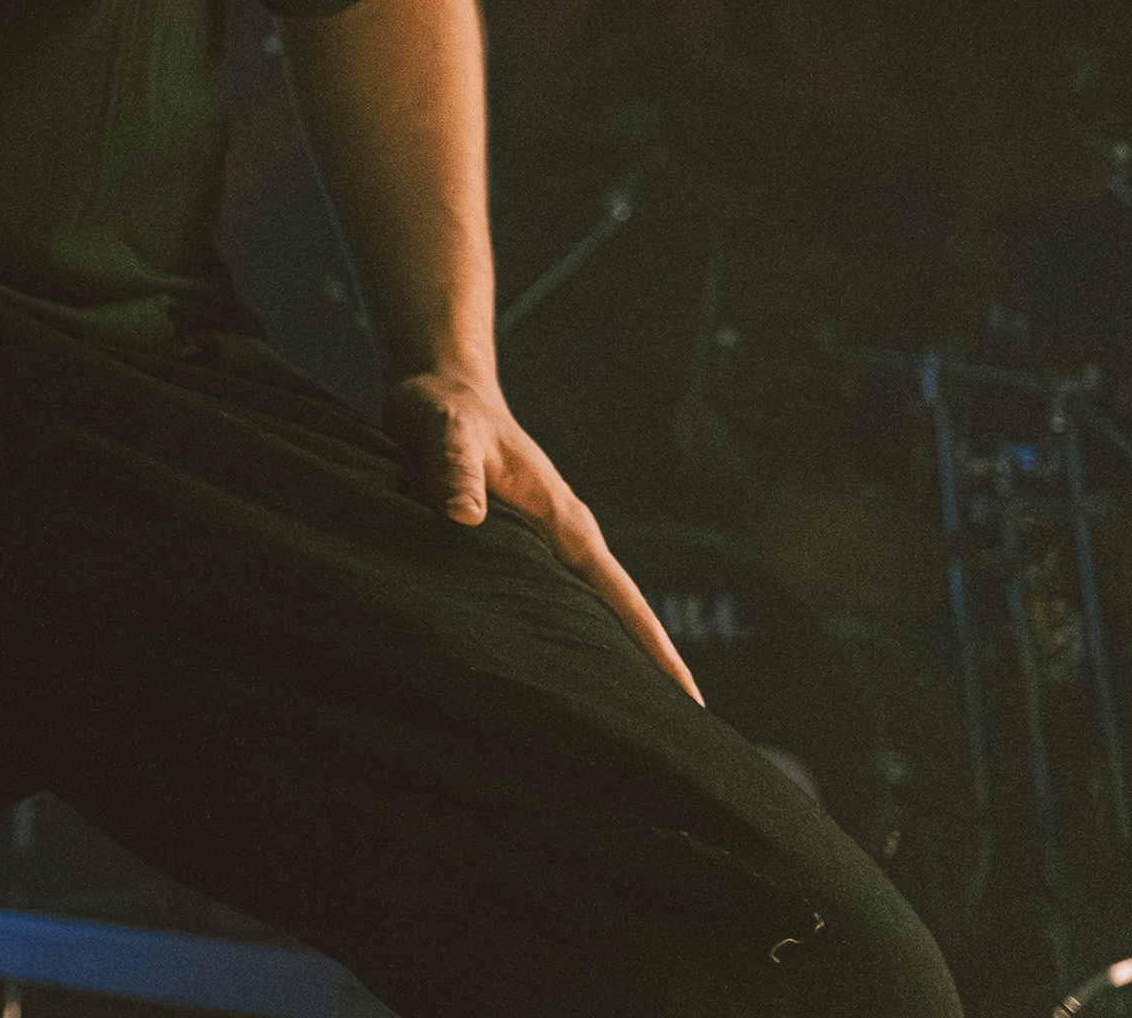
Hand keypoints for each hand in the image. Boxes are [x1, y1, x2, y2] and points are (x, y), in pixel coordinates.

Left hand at [384, 368, 704, 704]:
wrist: (440, 388)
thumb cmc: (442, 412)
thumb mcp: (443, 435)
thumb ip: (452, 472)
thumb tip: (463, 517)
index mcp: (563, 522)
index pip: (621, 598)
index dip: (654, 650)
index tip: (691, 704)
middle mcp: (564, 537)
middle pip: (618, 617)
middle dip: (647, 674)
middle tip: (673, 742)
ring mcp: (545, 543)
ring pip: (586, 613)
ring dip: (607, 660)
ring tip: (624, 727)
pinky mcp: (518, 546)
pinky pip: (551, 602)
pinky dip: (564, 638)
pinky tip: (557, 674)